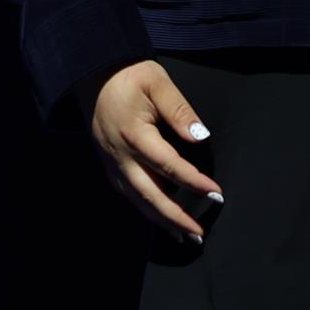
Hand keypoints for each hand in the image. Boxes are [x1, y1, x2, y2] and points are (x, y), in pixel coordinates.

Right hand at [89, 59, 222, 240]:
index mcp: (134, 134)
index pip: (169, 166)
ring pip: (136, 200)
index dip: (194, 182)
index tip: (216, 194)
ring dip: (160, 220)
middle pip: (150, 195)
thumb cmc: (129, 75)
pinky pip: (127, 193)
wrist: (92, 74)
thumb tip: (201, 138)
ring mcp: (111, 162)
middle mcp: (120, 155)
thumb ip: (180, 110)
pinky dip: (145, 209)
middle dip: (176, 217)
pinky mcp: (107, 164)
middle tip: (199, 234)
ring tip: (183, 236)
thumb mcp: (157, 82)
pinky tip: (159, 217)